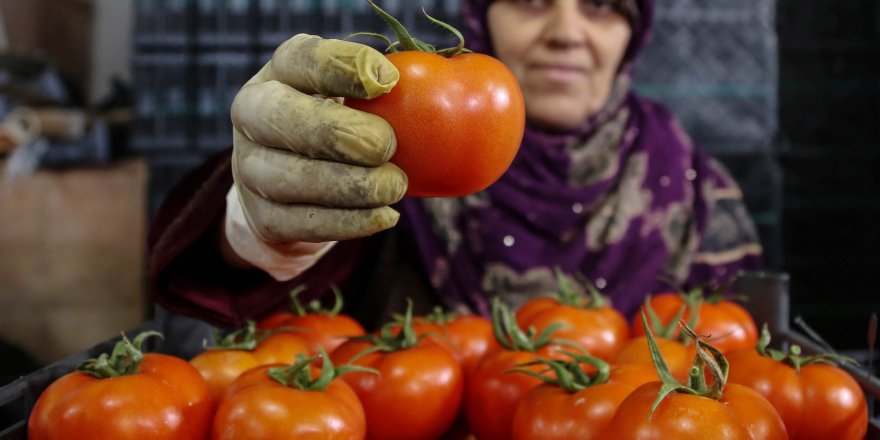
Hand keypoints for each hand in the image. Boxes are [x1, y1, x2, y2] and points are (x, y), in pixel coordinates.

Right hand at [230, 34, 406, 243]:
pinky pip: (305, 223)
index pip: (302, 59)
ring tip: (395, 186)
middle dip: (341, 132)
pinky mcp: (263, 217)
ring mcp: (250, 169)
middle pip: (285, 118)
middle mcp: (254, 114)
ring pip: (293, 177)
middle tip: (386, 145)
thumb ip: (382, 89)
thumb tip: (431, 84)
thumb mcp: (353, 97)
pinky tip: (385, 216)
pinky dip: (350, 222)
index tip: (388, 81)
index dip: (344, 67)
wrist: (293, 189)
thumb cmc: (340, 126)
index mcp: (279, 73)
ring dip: (352, 185)